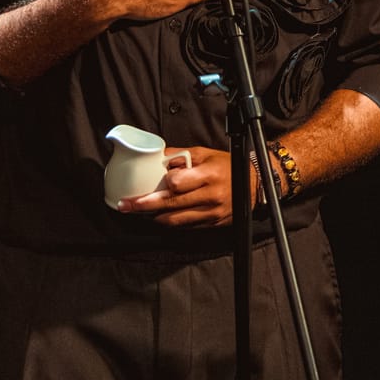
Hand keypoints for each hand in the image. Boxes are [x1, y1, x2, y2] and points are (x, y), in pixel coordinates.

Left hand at [115, 145, 250, 227]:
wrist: (253, 185)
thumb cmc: (227, 166)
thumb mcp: (206, 153)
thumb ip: (181, 155)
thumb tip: (157, 157)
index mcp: (209, 175)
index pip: (178, 184)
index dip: (162, 184)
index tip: (148, 184)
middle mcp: (210, 196)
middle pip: (171, 204)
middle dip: (144, 206)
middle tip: (125, 205)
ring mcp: (210, 213)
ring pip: (175, 220)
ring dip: (154, 217)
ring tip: (138, 212)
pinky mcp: (211, 224)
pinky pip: (185, 226)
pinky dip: (169, 222)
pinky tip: (158, 217)